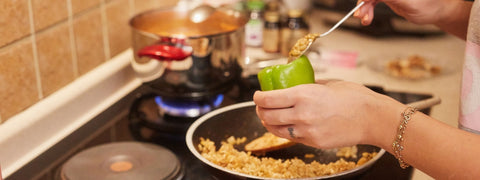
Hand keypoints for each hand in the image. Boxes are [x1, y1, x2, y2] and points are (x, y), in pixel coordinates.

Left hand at [253, 80, 405, 148]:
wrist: (372, 118)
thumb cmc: (354, 97)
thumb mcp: (327, 84)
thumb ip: (308, 85)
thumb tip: (294, 84)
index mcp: (303, 95)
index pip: (268, 99)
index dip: (258, 97)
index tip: (257, 95)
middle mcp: (301, 114)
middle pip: (267, 115)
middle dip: (259, 110)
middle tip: (260, 106)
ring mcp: (307, 131)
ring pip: (275, 129)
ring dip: (268, 122)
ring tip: (268, 117)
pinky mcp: (313, 142)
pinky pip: (291, 137)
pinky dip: (283, 131)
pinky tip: (284, 125)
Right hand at [354, 0, 445, 25]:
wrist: (436, 11)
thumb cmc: (429, 7)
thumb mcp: (408, 4)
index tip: (361, 5)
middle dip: (363, 2)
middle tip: (360, 15)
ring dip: (364, 8)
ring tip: (365, 20)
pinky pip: (372, 0)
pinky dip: (368, 9)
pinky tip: (367, 18)